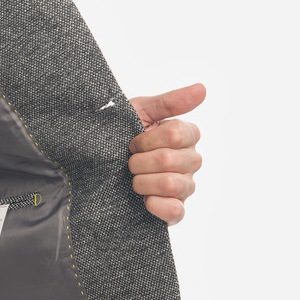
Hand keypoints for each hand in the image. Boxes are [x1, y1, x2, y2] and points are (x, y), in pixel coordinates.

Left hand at [128, 83, 205, 224]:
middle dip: (139, 160)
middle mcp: (190, 162)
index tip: (132, 141)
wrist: (96, 163)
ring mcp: (185, 187)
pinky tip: (143, 200)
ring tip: (132, 179)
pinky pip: (176, 211)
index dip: (146, 139)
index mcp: (185, 136)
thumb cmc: (120, 133)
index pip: (176, 134)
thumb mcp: (139, 112)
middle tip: (129, 161)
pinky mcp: (174, 211)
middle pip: (170, 160)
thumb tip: (202, 88)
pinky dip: (156, 205)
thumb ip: (170, 102)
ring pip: (172, 184)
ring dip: (142, 181)